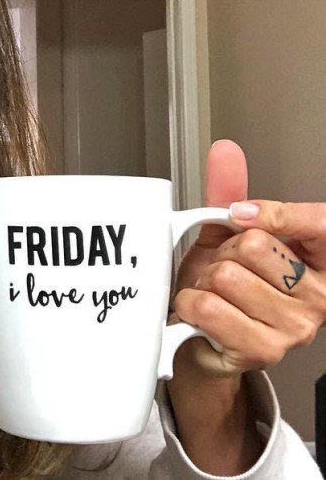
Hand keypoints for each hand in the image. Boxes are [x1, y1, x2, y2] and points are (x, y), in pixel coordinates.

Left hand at [163, 139, 325, 474]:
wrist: (201, 337)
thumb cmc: (222, 287)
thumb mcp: (226, 235)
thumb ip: (230, 193)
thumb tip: (225, 152)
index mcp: (321, 261)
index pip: (316, 222)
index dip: (271, 213)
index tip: (240, 216)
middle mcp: (319, 296)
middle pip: (256, 245)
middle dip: (224, 252)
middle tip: (223, 270)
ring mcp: (294, 327)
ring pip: (227, 275)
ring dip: (204, 281)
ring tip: (212, 292)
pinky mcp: (262, 350)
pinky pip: (208, 306)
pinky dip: (190, 303)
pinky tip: (201, 312)